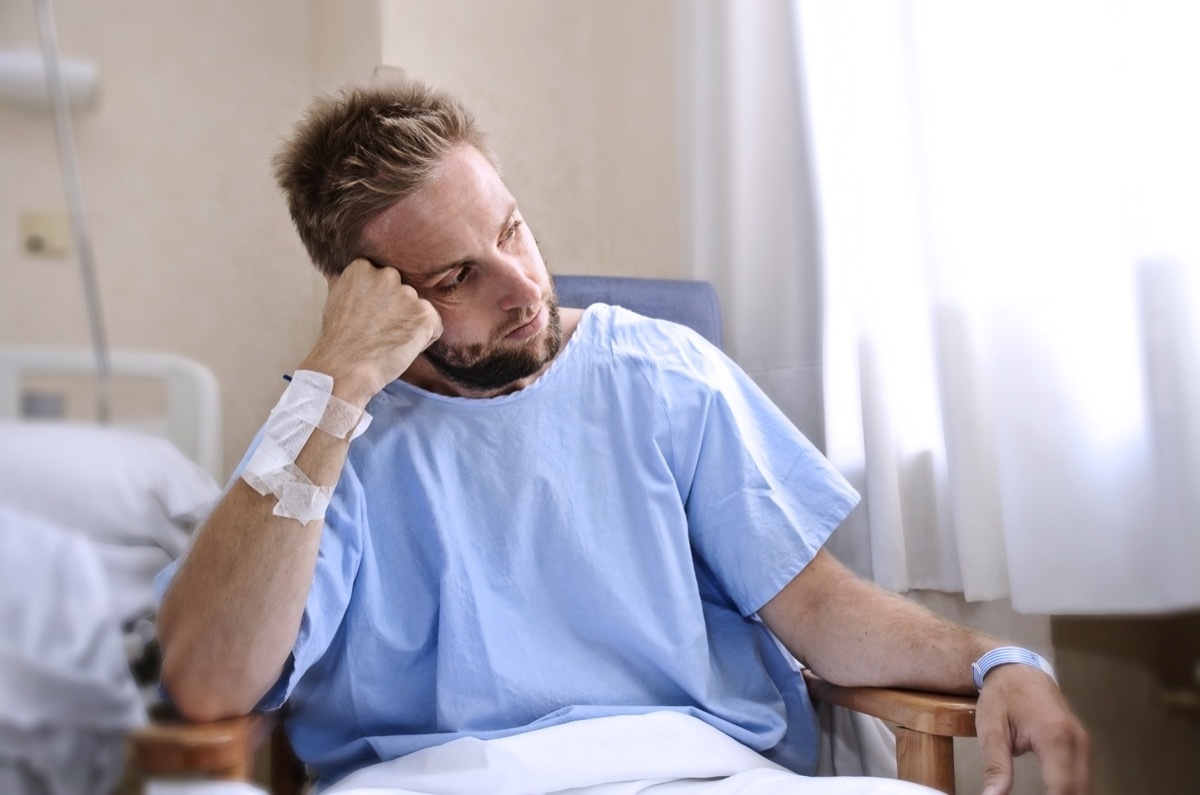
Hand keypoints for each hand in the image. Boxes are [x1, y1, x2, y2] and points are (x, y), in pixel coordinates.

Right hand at [300, 259, 442, 405]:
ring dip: (409, 322)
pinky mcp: (425, 314)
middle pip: (401, 290)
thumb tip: (347, 268)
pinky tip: (403, 347)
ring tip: (388, 340)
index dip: (377, 300)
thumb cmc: (338, 339)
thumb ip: (347, 279)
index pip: (381, 277)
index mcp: (363, 267)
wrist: (345, 367)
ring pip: (417, 307)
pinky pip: (434, 324)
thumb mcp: (334, 297)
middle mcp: (387, 275)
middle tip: (379, 330)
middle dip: (395, 307)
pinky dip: (424, 338)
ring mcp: (408, 294)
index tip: (366, 316)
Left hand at [975, 664, 1090, 794]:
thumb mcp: (991, 729)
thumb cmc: (1002, 695)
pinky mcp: (1082, 747)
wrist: (1017, 669)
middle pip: (1079, 791)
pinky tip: (1050, 794)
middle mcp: (1078, 741)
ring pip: (1084, 788)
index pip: (1062, 788)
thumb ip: (996, 767)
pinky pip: (1082, 779)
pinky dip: (1069, 792)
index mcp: (1055, 735)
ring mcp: (1084, 744)